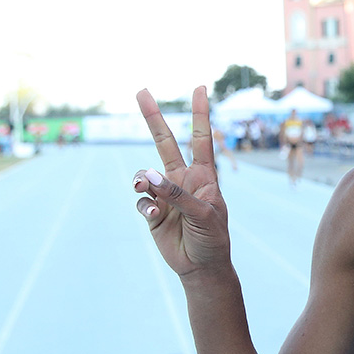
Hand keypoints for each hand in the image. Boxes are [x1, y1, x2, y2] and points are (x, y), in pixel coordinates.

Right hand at [133, 86, 231, 276]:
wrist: (202, 266)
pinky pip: (140, 200)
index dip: (200, 113)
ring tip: (145, 189)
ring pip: (144, 174)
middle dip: (153, 118)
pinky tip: (154, 216)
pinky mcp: (153, 210)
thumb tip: (149, 176)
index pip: (201, 138)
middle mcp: (183, 179)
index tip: (200, 87)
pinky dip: (144, 206)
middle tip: (141, 90)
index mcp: (204, 176)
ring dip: (141, 180)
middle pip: (165, 142)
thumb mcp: (203, 215)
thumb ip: (177, 194)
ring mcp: (166, 194)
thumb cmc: (213, 239)